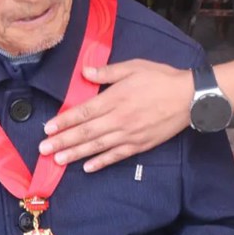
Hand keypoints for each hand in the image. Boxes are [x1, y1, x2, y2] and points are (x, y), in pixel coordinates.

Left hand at [39, 59, 193, 170]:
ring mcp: (130, 134)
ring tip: (58, 160)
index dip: (64, 121)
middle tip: (43, 149)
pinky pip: (117, 155)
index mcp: (116, 98)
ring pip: (98, 146)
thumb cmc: (161, 78)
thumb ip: (108, 72)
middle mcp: (119, 119)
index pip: (84, 112)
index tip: (48, 128)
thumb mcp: (134, 67)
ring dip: (76, 154)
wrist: (190, 98)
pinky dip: (101, 162)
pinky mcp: (140, 145)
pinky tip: (87, 167)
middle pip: (86, 132)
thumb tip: (85, 72)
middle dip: (63, 141)